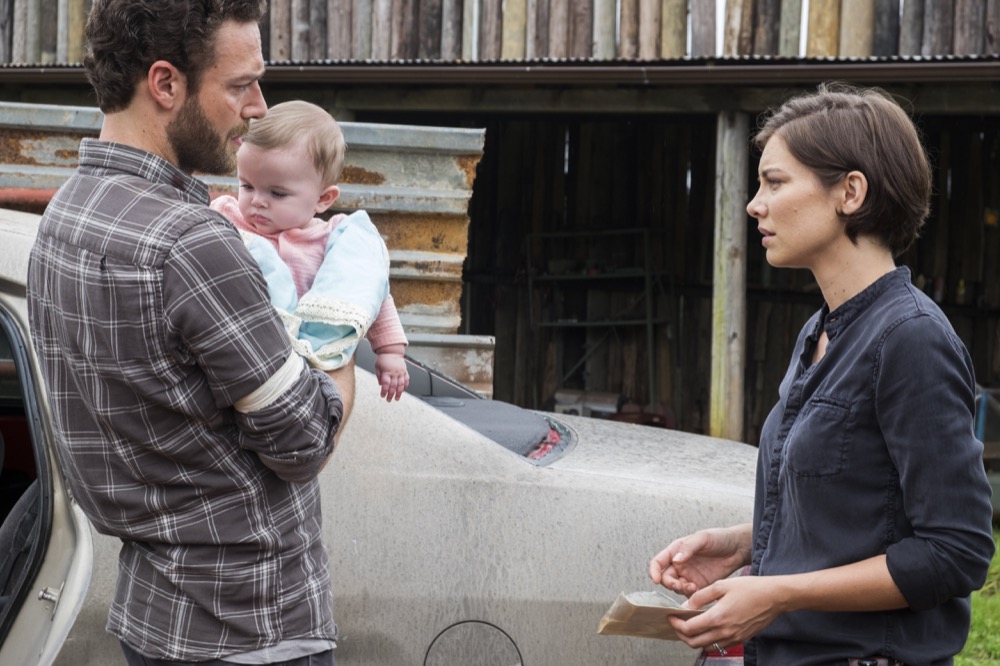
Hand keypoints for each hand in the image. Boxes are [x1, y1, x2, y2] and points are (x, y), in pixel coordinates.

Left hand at [374, 351, 408, 401]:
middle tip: (389, 400)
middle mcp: (394, 373)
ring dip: (399, 393)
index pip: (386, 384)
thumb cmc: (383, 358)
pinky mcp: (405, 371)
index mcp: (387, 372)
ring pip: (401, 385)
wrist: (392, 351)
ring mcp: (401, 372)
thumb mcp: (377, 366)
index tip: (382, 396)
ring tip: (397, 398)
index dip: (384, 391)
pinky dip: (405, 386)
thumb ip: (379, 376)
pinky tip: (403, 391)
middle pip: (393, 386)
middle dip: (391, 394)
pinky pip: (406, 380)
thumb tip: (381, 384)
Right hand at [648, 525, 751, 596]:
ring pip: (676, 588)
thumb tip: (676, 560)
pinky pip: (689, 594)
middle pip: (665, 578)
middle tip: (680, 586)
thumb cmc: (719, 538)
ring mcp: (689, 576)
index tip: (656, 580)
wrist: (737, 549)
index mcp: (676, 551)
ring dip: (680, 590)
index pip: (658, 562)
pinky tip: (699, 591)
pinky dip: (691, 596)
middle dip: (669, 584)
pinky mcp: (699, 585)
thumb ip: (688, 548)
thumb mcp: (703, 538)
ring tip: (694, 587)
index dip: (654, 571)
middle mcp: (679, 564)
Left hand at [667, 574, 783, 651]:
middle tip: (677, 624)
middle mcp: (725, 632)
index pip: (689, 629)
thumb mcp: (722, 585)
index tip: (671, 617)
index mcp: (718, 617)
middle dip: (682, 635)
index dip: (676, 624)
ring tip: (691, 626)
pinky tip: (708, 628)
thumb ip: (701, 596)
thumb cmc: (750, 588)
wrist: (774, 597)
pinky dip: (709, 640)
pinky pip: (720, 645)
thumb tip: (686, 605)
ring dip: (695, 639)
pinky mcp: (741, 639)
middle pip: (694, 642)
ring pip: (706, 646)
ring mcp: (734, 638)